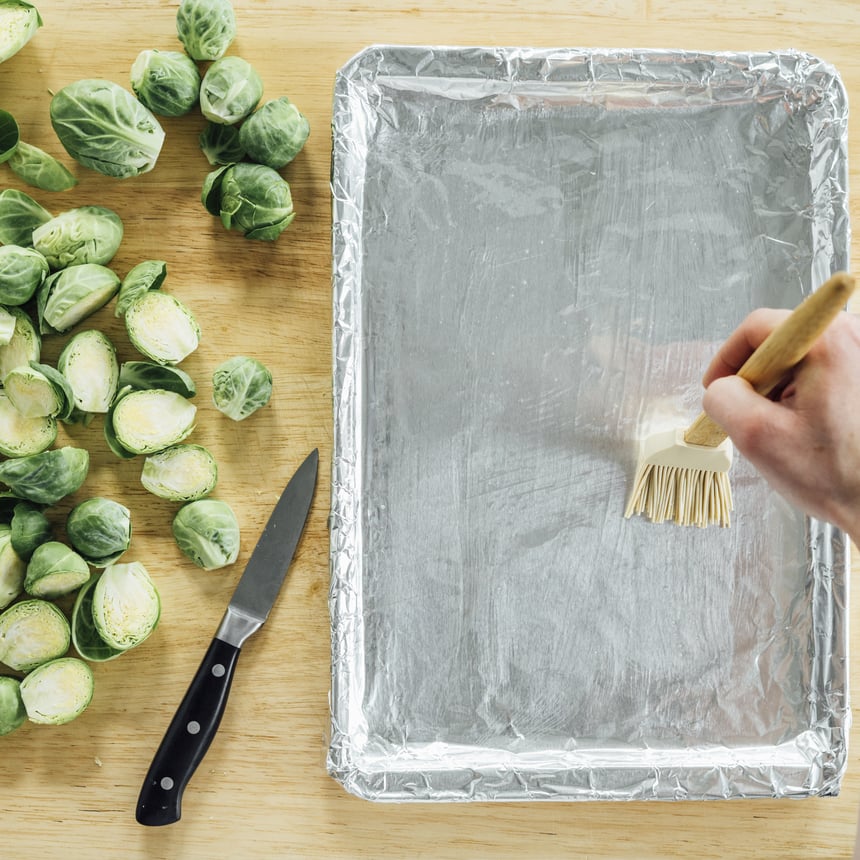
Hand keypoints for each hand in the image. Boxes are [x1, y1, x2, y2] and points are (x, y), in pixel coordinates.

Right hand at [701, 307, 859, 541]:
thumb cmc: (840, 475)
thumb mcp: (757, 437)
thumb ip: (723, 399)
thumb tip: (720, 388)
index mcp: (828, 342)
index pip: (757, 327)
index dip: (728, 359)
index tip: (719, 388)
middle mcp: (854, 338)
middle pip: (781, 340)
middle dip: (758, 378)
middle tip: (755, 416)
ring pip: (802, 358)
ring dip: (783, 389)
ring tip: (788, 428)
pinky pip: (824, 370)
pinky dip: (807, 394)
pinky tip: (811, 427)